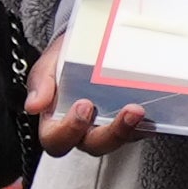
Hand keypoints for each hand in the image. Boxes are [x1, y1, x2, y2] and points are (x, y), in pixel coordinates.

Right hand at [25, 41, 147, 158]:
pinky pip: (138, 132)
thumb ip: (40, 83)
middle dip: (112, 132)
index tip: (84, 106)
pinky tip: (153, 112)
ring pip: (119, 141)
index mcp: (56, 122)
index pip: (57, 141)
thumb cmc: (63, 59)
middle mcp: (82, 131)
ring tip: (140, 110)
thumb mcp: (48, 64)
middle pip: (95, 146)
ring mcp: (106, 127)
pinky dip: (146, 125)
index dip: (70, 130)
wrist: (85, 43)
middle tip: (126, 110)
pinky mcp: (128, 122)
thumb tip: (34, 106)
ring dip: (131, 129)